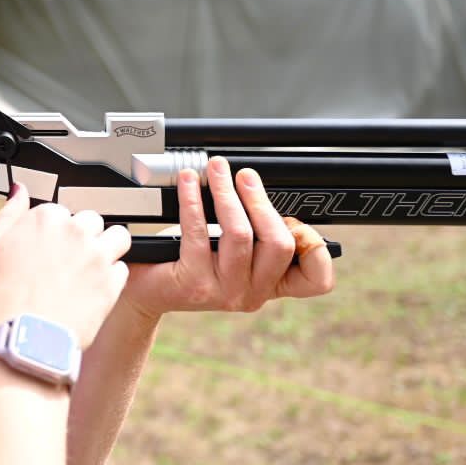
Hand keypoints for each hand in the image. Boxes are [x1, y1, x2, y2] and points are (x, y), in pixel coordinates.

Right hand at [0, 185, 130, 349]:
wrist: (21, 346)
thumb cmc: (0, 305)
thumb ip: (9, 216)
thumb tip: (18, 192)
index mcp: (43, 218)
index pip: (58, 212)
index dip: (51, 234)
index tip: (45, 252)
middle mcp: (73, 230)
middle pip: (90, 221)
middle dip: (81, 238)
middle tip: (65, 265)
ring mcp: (96, 256)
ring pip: (116, 237)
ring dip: (106, 249)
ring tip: (87, 273)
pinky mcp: (112, 283)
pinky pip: (122, 269)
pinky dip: (111, 279)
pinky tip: (91, 293)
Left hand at [122, 156, 335, 320]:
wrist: (148, 291)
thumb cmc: (191, 262)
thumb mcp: (234, 251)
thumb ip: (257, 232)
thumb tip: (261, 189)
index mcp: (270, 286)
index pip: (317, 280)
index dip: (316, 246)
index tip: (295, 218)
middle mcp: (252, 294)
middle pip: (279, 244)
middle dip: (261, 201)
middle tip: (244, 176)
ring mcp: (224, 292)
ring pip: (240, 234)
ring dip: (227, 193)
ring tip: (216, 170)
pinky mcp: (194, 283)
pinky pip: (198, 231)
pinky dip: (194, 198)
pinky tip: (188, 181)